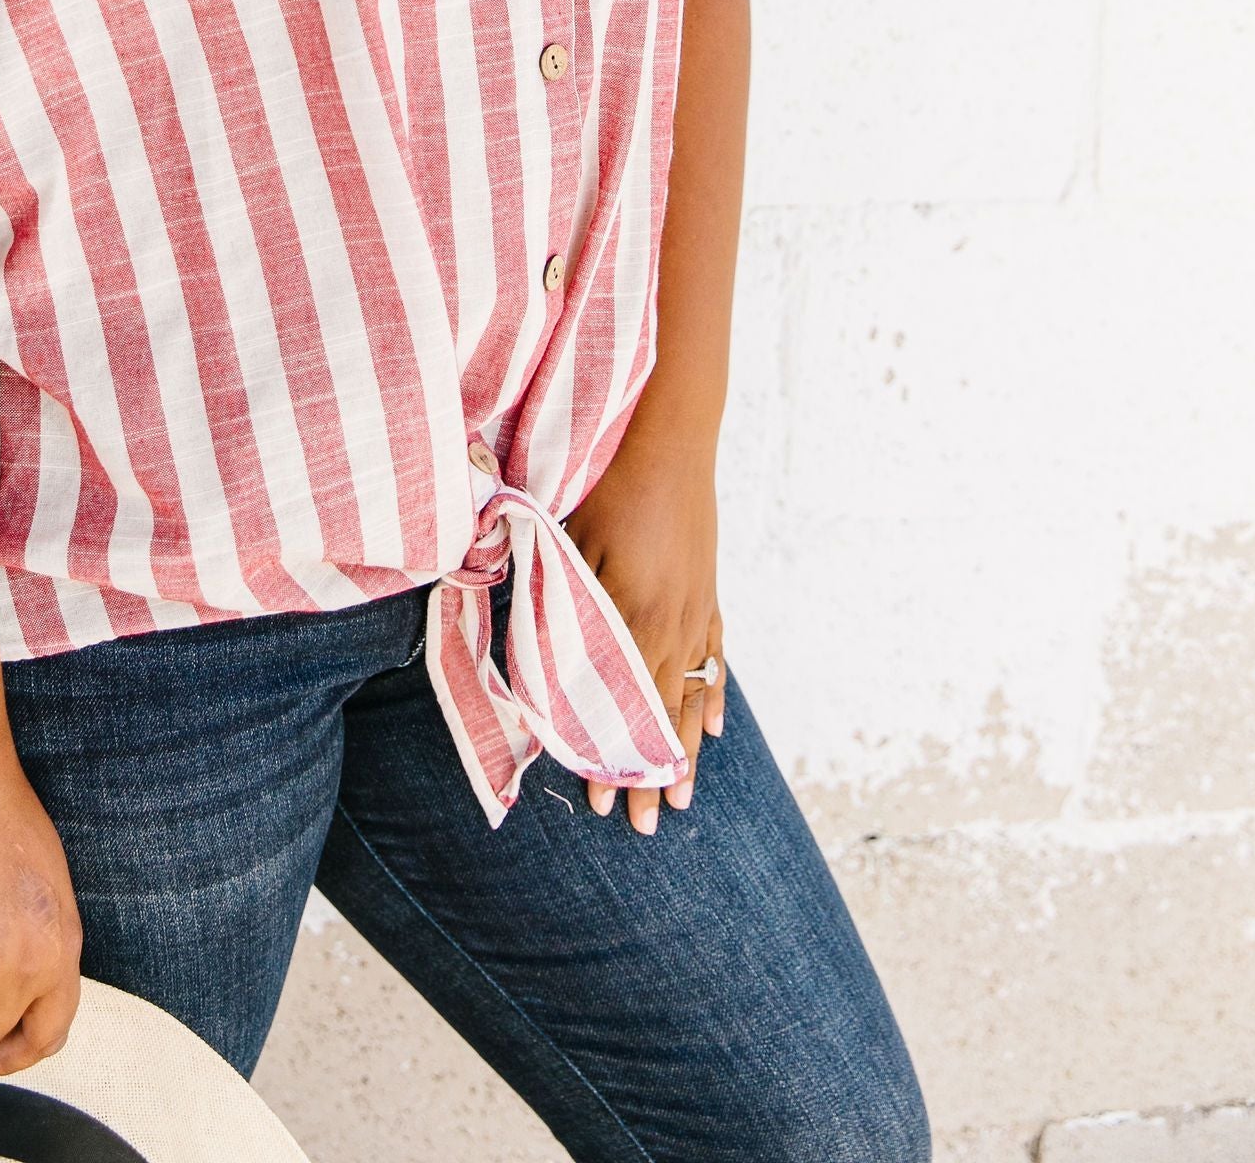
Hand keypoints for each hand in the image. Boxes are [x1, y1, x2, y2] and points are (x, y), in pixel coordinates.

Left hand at [565, 431, 725, 835]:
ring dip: (685, 746)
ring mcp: (698, 605)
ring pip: (692, 693)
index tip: (602, 800)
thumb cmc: (610, 478)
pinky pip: (714, 654)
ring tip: (682, 795)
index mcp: (637, 613)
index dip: (613, 755)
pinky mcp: (707, 586)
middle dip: (651, 771)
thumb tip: (540, 659)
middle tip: (643, 825)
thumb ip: (563, 601)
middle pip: (662, 713)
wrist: (670, 429)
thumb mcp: (575, 540)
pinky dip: (711, 693)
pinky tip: (712, 725)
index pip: (623, 706)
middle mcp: (675, 620)